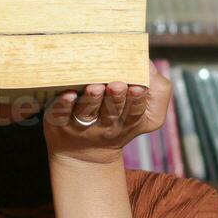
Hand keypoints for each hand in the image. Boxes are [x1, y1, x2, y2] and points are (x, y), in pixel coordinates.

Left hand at [44, 65, 171, 165]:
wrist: (83, 152)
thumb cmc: (119, 119)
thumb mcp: (147, 113)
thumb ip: (156, 90)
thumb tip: (147, 65)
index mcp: (130, 122)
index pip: (135, 111)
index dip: (137, 100)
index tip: (138, 87)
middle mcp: (107, 126)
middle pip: (112, 112)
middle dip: (116, 98)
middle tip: (117, 85)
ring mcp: (82, 126)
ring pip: (88, 113)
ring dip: (92, 99)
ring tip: (96, 88)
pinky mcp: (61, 123)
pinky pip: (62, 114)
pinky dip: (65, 104)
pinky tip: (68, 95)